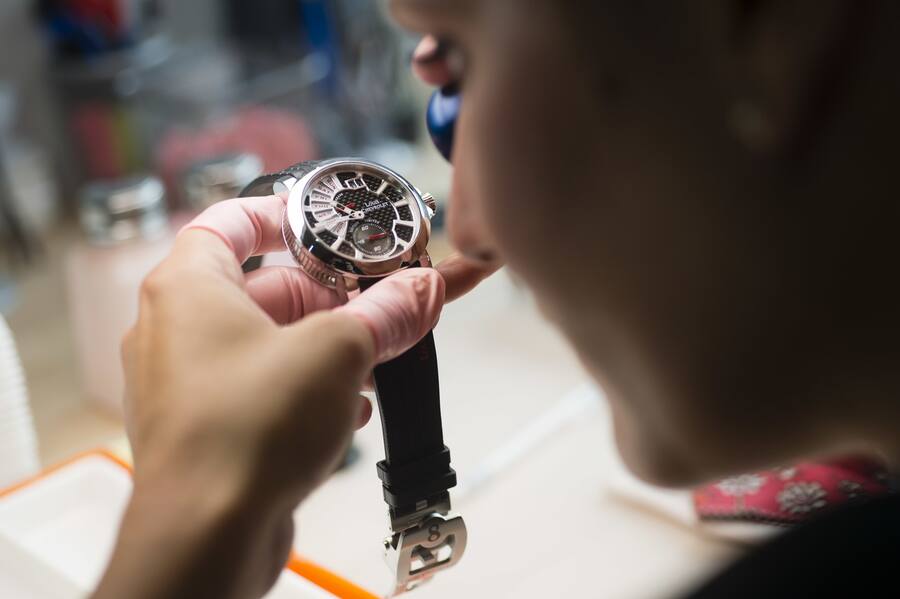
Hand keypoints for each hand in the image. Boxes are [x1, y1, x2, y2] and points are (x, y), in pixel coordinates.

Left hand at [95, 194, 483, 598]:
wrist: (206, 536)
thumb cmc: (242, 434)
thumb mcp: (337, 352)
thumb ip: (386, 312)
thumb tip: (422, 290)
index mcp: (190, 286)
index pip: (233, 219)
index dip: (286, 215)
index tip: (330, 224)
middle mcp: (178, 329)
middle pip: (268, 287)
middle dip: (332, 298)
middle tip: (380, 302)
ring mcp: (189, 381)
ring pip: (272, 343)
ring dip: (327, 349)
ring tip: (374, 362)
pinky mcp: (209, 427)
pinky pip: (265, 389)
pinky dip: (308, 390)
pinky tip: (350, 410)